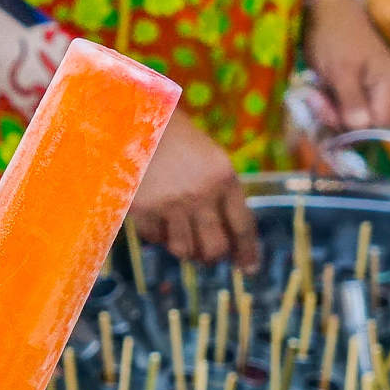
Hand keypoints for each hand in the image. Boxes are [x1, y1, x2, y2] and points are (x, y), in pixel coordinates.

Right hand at [131, 113, 259, 270]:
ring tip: (182, 237)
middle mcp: (201, 195)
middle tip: (209, 255)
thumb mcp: (214, 161)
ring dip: (186, 250)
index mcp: (225, 179)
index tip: (248, 269)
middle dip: (214, 257)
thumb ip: (223, 195)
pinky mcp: (143, 208)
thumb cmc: (182, 141)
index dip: (247, 252)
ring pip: (184, 251)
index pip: (243, 226)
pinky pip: (156, 239)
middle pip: (215, 248)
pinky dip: (159, 236)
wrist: (141, 120)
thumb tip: (230, 239)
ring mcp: (171, 203)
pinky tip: (159, 221)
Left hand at [305, 0, 389, 131]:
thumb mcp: (341, 70)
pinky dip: (330, 104)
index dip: (354, 129)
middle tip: (317, 100)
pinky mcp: (359, 89)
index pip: (380, 127)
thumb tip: (360, 130)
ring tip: (315, 92)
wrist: (327, 11)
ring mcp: (373, 90)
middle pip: (365, 125)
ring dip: (330, 111)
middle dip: (338, 119)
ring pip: (353, 118)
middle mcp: (388, 92)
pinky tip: (319, 91)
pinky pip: (346, 108)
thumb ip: (351, 102)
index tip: (329, 114)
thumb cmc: (335, 36)